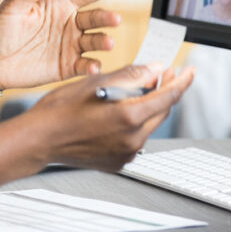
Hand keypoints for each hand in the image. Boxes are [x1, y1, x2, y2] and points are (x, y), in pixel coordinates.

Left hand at [0, 0, 136, 90]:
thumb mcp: (14, 5)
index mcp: (60, 5)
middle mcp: (70, 24)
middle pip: (96, 18)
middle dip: (108, 19)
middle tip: (115, 20)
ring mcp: (70, 46)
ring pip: (95, 42)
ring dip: (103, 42)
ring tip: (107, 43)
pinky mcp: (67, 67)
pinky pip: (85, 65)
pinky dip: (93, 66)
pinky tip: (94, 67)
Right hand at [24, 63, 194, 171]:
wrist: (40, 140)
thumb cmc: (61, 110)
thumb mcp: (97, 82)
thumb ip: (131, 75)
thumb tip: (155, 69)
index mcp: (129, 116)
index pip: (168, 96)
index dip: (182, 80)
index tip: (190, 70)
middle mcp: (132, 139)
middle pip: (161, 110)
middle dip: (166, 90)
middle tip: (166, 73)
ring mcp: (126, 153)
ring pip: (149, 124)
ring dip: (149, 105)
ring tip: (139, 88)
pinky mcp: (119, 162)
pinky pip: (136, 138)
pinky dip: (134, 122)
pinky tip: (120, 110)